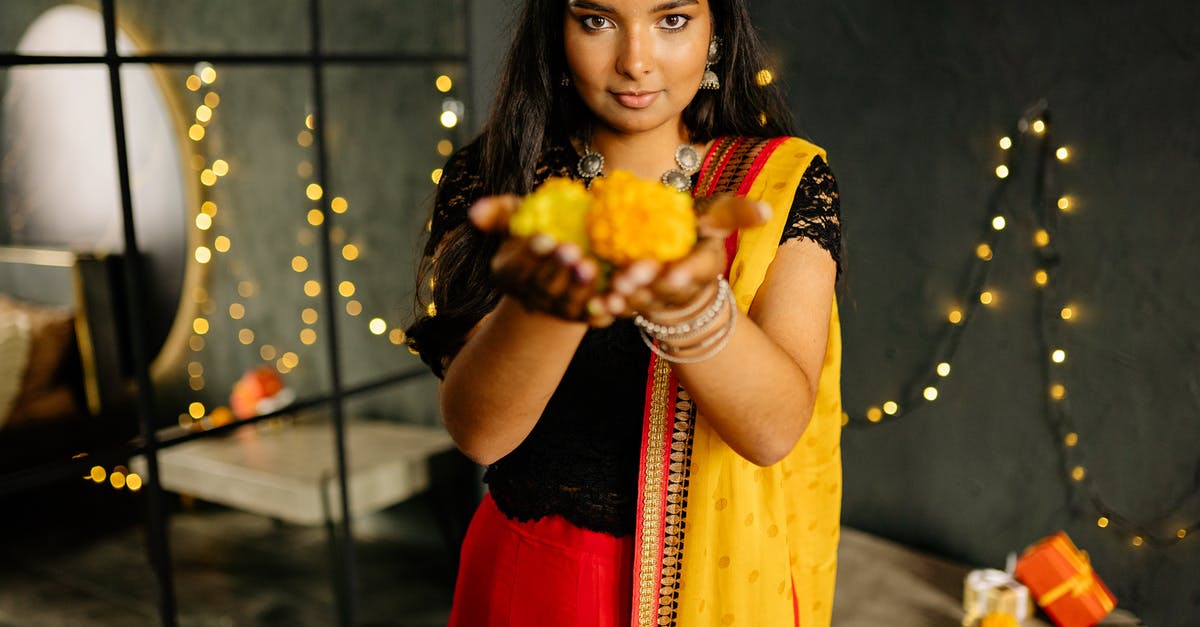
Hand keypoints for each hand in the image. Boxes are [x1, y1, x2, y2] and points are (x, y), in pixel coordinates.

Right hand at [469, 195, 612, 324]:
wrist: (565, 257)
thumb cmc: (538, 228)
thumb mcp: (518, 216)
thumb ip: (499, 212)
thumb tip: (475, 212)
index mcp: (509, 274)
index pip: (515, 268)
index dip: (530, 255)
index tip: (545, 237)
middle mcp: (530, 297)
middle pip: (542, 288)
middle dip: (558, 270)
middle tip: (572, 250)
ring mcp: (556, 310)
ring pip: (567, 305)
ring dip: (579, 289)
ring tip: (591, 267)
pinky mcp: (582, 317)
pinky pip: (591, 317)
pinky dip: (601, 311)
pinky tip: (612, 297)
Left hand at [605, 194, 771, 319]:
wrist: (667, 252)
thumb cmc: (693, 229)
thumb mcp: (713, 214)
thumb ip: (733, 211)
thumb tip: (767, 211)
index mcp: (707, 263)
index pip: (702, 270)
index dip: (689, 273)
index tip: (675, 274)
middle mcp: (685, 286)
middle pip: (669, 290)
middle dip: (651, 285)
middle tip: (631, 276)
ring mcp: (659, 299)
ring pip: (645, 303)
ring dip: (630, 299)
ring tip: (614, 289)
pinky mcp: (635, 303)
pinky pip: (623, 309)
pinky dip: (611, 308)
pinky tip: (600, 303)